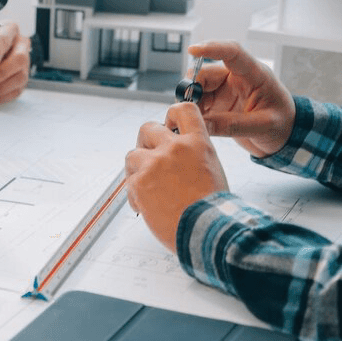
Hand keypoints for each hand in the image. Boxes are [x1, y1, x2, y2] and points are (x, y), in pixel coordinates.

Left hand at [124, 103, 229, 250]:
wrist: (208, 229)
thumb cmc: (213, 207)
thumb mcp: (212, 169)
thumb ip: (192, 155)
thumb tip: (176, 155)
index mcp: (197, 142)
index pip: (182, 110)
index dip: (170, 115)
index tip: (166, 126)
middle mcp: (174, 148)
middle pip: (147, 128)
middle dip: (146, 142)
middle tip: (150, 159)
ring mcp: (154, 164)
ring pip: (132, 155)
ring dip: (137, 169)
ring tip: (149, 186)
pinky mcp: (139, 183)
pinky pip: (128, 183)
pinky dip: (135, 194)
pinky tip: (148, 206)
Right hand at [189, 41, 295, 157]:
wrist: (283, 135)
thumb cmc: (282, 124)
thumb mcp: (262, 126)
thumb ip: (232, 125)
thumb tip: (202, 123)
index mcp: (254, 75)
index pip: (233, 53)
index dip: (213, 48)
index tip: (193, 50)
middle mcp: (236, 78)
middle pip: (206, 72)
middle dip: (192, 87)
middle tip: (188, 108)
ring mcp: (224, 89)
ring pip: (197, 87)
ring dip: (191, 101)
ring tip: (194, 120)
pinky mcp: (217, 102)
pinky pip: (197, 102)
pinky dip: (192, 111)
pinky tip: (196, 122)